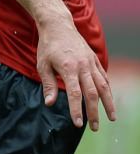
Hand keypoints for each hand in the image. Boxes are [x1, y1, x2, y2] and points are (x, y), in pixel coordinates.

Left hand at [36, 16, 115, 131]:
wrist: (57, 25)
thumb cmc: (47, 46)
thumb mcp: (42, 64)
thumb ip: (48, 84)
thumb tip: (50, 103)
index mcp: (68, 67)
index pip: (75, 93)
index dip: (77, 110)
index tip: (78, 124)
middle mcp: (82, 65)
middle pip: (92, 93)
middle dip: (94, 112)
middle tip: (94, 127)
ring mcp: (90, 62)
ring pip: (103, 86)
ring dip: (108, 103)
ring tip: (111, 118)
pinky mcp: (94, 59)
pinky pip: (103, 76)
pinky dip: (107, 89)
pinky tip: (108, 99)